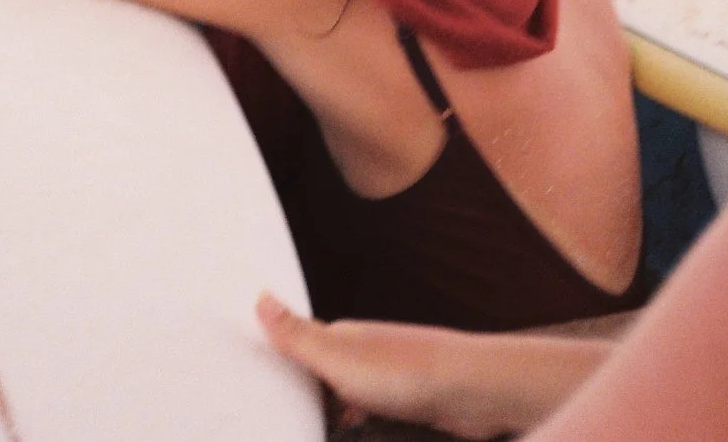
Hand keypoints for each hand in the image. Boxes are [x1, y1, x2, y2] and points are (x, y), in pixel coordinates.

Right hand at [258, 293, 503, 439]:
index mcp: (340, 337)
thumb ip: (296, 333)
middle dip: (304, 395)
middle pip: (319, 375)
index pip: (296, 344)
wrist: (471, 392)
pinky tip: (359, 430)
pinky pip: (371, 415)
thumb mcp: (336, 355)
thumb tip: (261, 298)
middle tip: (283, 416)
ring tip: (315, 426)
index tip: (256, 380)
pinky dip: (360, 424)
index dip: (277, 362)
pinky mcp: (406, 402)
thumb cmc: (408, 370)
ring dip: (333, 414)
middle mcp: (362, 353)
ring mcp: (386, 377)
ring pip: (345, 398)